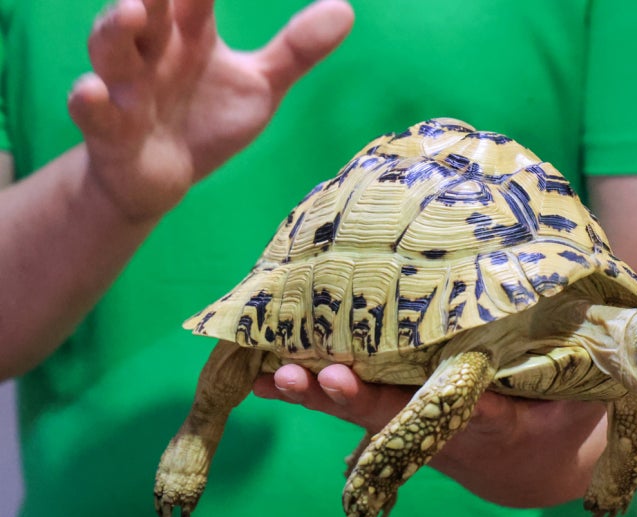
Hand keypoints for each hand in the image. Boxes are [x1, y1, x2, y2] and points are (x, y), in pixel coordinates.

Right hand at [68, 0, 353, 221]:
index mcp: (189, 32)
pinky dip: (90, 103)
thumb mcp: (259, 85)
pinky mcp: (110, 132)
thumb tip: (346, 8)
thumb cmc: (206, 118)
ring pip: (110, 51)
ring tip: (131, 13)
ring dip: (114, 31)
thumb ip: (296, 49)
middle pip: (146, 8)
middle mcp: (153, 51)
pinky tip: (92, 92)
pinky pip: (93, 114)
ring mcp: (127, 89)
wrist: (162, 179)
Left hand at [253, 364, 608, 507]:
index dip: (426, 403)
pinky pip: (352, 406)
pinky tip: (265, 376)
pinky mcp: (400, 417)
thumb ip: (577, 364)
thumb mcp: (585, 391)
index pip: (464, 414)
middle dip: (353, 399)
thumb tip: (600, 319)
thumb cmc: (566, 409)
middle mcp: (453, 431)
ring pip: (364, 415)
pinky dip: (310, 393)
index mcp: (502, 425)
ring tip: (271, 376)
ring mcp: (421, 427)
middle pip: (397, 418)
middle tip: (313, 377)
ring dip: (317, 398)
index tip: (383, 385)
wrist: (535, 464)